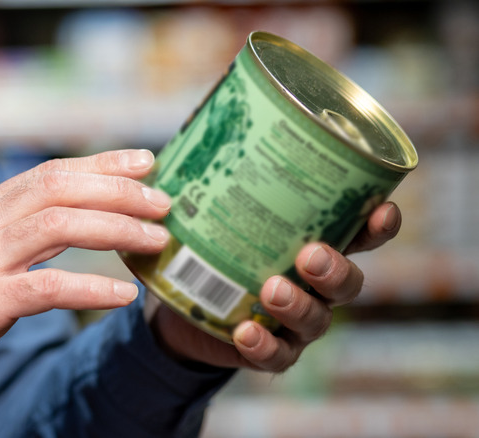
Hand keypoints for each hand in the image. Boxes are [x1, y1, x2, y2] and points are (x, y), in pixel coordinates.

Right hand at [0, 149, 171, 418]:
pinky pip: (47, 288)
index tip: (145, 160)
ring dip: (116, 228)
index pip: (49, 173)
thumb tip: (75, 221)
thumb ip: (16, 234)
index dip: (101, 162)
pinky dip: (91, 288)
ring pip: (59, 226)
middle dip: (118, 189)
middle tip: (163, 201)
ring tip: (157, 240)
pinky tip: (124, 294)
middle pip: (59, 188)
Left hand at [150, 202, 401, 371]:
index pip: (360, 233)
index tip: (381, 209)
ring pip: (318, 319)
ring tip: (272, 289)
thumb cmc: (211, 245)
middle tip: (309, 254)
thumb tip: (189, 132)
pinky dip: (265, 345)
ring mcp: (297, 321)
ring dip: (299, 305)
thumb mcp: (212, 209)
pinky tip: (245, 331)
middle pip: (348, 282)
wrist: (184, 303)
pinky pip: (278, 355)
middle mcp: (315, 284)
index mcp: (315, 242)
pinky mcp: (271, 350)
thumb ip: (212, 178)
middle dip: (336, 268)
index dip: (379, 225)